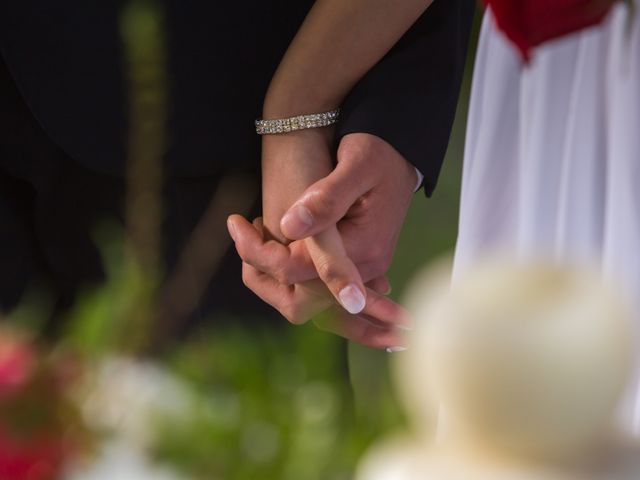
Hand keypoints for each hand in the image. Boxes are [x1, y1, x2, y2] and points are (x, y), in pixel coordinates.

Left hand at [229, 132, 417, 347]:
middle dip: (262, 274)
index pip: (297, 269)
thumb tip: (289, 226)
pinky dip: (290, 273)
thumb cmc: (378, 151)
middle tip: (244, 236)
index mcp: (362, 246)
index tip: (238, 223)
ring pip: (306, 299)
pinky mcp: (356, 265)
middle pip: (300, 300)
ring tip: (257, 239)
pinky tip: (277, 244)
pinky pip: (316, 286)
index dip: (259, 253)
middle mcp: (364, 267)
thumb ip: (326, 198)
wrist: (401, 152)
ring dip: (274, 277)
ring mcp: (362, 270)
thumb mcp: (356, 163)